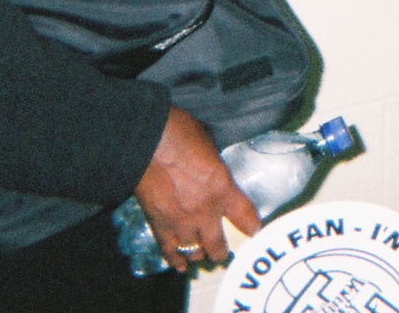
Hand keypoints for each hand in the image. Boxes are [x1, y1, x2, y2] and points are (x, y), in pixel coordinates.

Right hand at [133, 107, 261, 272]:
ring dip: (199, 254)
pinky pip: (169, 250)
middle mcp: (204, 211)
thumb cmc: (179, 133)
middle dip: (222, 250)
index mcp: (222, 188)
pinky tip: (180, 265)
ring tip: (201, 254)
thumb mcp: (210, 145)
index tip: (253, 229)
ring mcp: (180, 221)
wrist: (146, 139)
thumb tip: (213, 170)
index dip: (251, 226)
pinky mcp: (158, 223)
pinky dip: (175, 260)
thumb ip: (215, 167)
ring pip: (194, 251)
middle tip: (223, 250)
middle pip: (218, 245)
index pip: (246, 218)